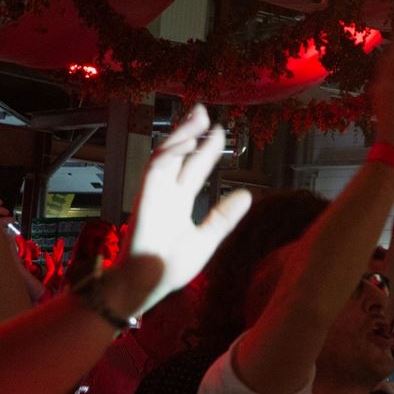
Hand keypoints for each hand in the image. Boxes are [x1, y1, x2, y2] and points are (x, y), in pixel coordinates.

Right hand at [114, 105, 252, 315]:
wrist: (146, 282)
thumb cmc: (169, 267)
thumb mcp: (206, 239)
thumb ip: (223, 217)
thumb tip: (247, 195)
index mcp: (178, 201)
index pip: (194, 168)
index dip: (207, 150)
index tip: (220, 132)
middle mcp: (166, 192)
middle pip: (180, 154)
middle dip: (192, 131)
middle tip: (205, 111)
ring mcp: (155, 191)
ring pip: (168, 153)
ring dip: (182, 133)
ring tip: (199, 115)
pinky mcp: (146, 193)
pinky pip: (157, 165)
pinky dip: (173, 150)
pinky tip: (189, 139)